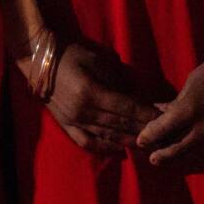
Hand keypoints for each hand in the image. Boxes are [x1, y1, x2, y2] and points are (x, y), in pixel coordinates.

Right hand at [46, 41, 161, 154]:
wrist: (38, 58)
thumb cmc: (70, 54)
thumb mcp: (98, 61)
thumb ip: (118, 81)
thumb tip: (138, 99)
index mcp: (92, 91)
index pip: (128, 108)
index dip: (148, 114)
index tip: (165, 118)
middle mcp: (84, 110)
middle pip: (121, 124)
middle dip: (144, 129)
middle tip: (163, 134)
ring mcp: (73, 120)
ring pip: (108, 135)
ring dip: (130, 140)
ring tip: (148, 143)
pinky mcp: (66, 124)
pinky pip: (88, 142)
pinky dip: (105, 147)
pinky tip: (120, 149)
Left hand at [137, 47, 203, 172]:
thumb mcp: (189, 86)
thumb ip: (176, 103)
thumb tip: (161, 110)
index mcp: (188, 111)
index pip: (161, 130)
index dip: (149, 137)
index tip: (141, 141)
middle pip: (178, 150)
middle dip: (163, 156)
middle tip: (153, 159)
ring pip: (198, 158)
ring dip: (184, 161)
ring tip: (176, 162)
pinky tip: (203, 161)